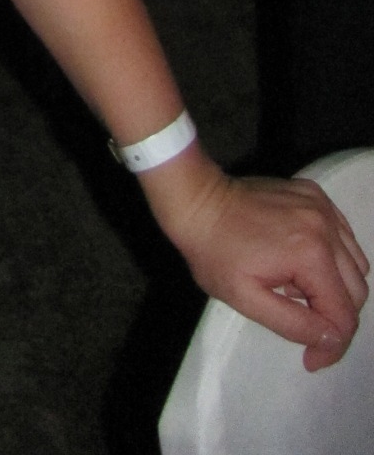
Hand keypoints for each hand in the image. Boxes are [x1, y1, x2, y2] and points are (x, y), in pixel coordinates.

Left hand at [148, 154, 368, 369]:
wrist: (196, 199)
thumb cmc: (213, 252)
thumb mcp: (246, 299)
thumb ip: (294, 324)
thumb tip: (332, 338)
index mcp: (311, 254)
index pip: (344, 315)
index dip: (332, 345)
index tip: (311, 359)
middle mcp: (325, 226)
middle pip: (357, 290)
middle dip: (335, 316)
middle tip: (305, 324)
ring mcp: (322, 206)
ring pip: (356, 264)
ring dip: (336, 286)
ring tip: (295, 286)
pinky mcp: (315, 195)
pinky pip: (343, 236)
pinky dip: (333, 257)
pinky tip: (301, 261)